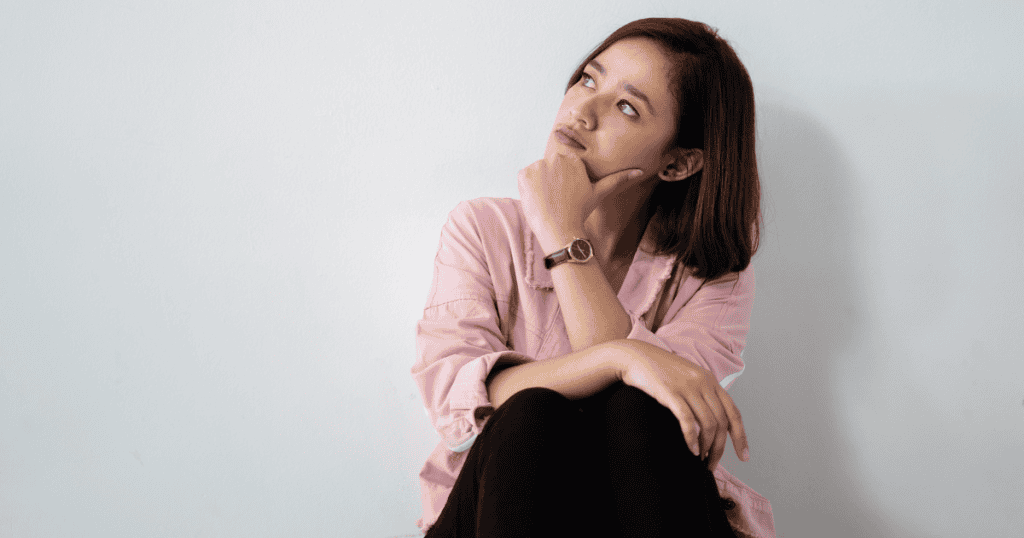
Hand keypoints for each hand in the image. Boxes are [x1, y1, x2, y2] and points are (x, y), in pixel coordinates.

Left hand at [517, 153, 641, 251]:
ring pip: (537, 173)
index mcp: (573, 159)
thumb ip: (618, 179)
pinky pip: (524, 178)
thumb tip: (640, 171)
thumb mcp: (599, 193)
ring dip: (540, 184)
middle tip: (558, 200)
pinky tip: (538, 199)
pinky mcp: (524, 174)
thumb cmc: (580, 211)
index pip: (563, 166)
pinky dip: (528, 188)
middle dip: (552, 182)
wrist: (560, 228)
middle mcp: (556, 157)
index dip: (564, 182)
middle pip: (550, 168)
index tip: (566, 195)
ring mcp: (538, 165)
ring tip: (548, 201)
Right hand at [611, 339, 749, 469]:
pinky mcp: (671, 392)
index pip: (734, 413)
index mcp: (711, 380)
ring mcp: (688, 387)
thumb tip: (712, 420)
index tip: (743, 456)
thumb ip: (702, 393)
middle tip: (712, 465)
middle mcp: (703, 383)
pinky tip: (691, 450)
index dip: (741, 437)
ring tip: (700, 459)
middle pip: (722, 422)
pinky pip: (688, 420)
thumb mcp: (688, 377)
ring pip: (708, 424)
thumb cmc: (660, 371)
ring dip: (706, 446)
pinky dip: (692, 438)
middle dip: (719, 448)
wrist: (635, 356)